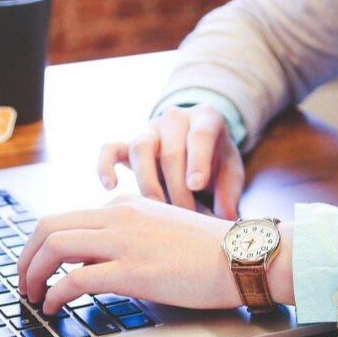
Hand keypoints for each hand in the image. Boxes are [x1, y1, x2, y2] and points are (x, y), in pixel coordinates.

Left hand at [17, 194, 293, 313]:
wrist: (242, 256)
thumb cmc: (211, 250)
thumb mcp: (162, 229)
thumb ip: (129, 236)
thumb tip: (96, 261)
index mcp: (126, 205)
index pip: (69, 218)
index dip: (44, 245)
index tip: (40, 266)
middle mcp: (119, 216)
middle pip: (49, 226)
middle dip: (26, 256)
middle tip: (23, 280)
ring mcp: (124, 241)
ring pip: (54, 246)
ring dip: (32, 273)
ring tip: (32, 295)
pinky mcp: (132, 270)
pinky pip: (75, 279)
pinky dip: (55, 294)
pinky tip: (54, 307)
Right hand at [97, 104, 244, 219]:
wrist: (197, 145)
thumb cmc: (216, 160)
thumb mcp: (231, 171)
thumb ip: (230, 192)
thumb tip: (226, 218)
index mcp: (206, 118)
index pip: (200, 134)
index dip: (197, 160)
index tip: (196, 185)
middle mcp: (175, 118)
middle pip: (170, 150)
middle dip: (177, 187)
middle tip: (185, 216)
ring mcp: (149, 130)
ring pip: (140, 148)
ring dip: (148, 183)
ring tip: (157, 210)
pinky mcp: (128, 144)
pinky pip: (110, 149)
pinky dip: (105, 166)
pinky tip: (110, 187)